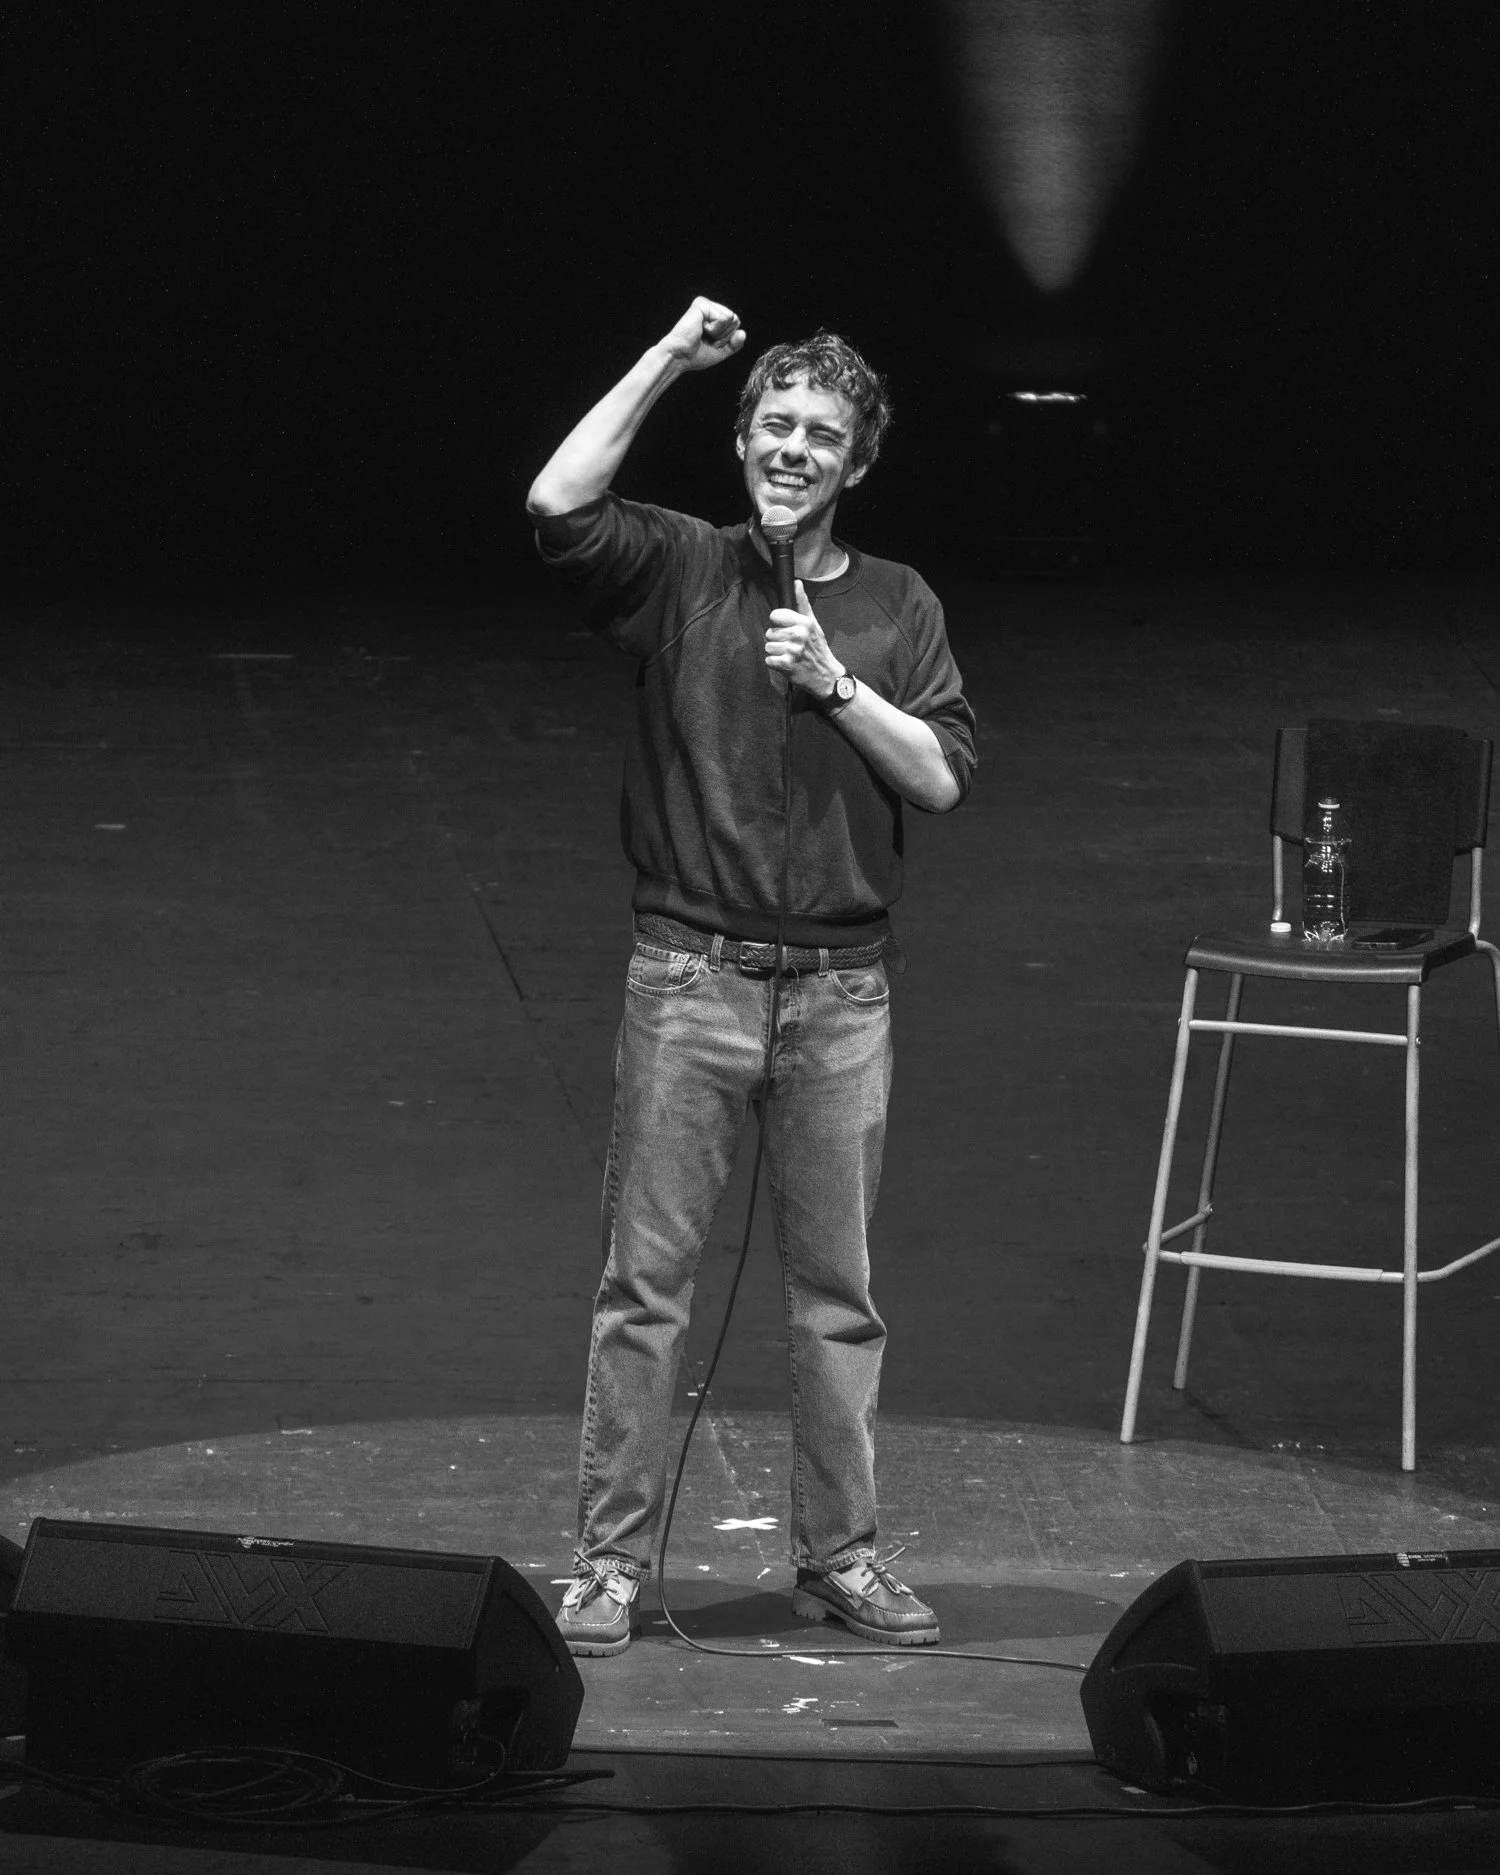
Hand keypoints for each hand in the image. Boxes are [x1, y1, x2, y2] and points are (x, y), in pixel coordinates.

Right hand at [659, 296, 745, 371]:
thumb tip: (743, 333)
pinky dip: (714, 329)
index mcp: (714, 316)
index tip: (710, 343)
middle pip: (735, 319)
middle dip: (724, 335)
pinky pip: (723, 318)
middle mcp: (711, 307)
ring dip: (718, 332)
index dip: (727, 339)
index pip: (736, 324)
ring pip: (731, 317)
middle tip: (706, 339)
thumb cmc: (695, 355)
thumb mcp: (721, 352)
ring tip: (702, 334)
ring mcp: (706, 304)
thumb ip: (735, 344)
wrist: (679, 357)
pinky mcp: (702, 304)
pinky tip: (700, 329)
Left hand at [766, 581, 842, 696]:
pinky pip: (769, 660)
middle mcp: (799, 635)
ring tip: (789, 656)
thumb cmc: (818, 649)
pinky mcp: (786, 665)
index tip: (787, 631)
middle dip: (778, 640)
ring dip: (776, 653)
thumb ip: (802, 603)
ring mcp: (792, 651)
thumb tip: (797, 583)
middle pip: (770, 632)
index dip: (778, 624)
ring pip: (768, 646)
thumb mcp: (813, 624)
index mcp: (804, 622)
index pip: (775, 615)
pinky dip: (775, 664)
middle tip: (791, 646)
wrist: (826, 676)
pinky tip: (787, 664)